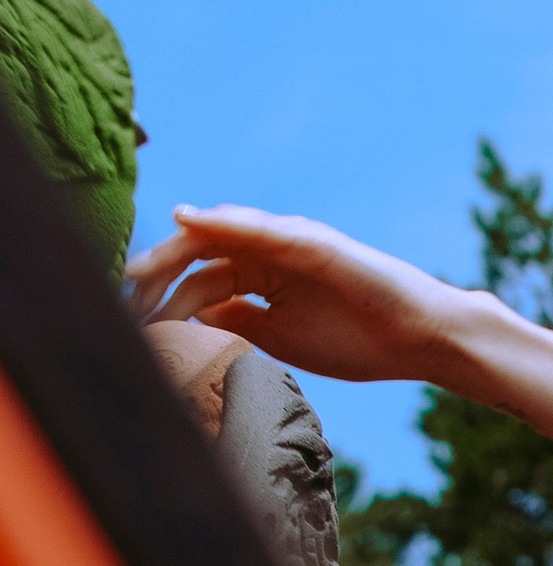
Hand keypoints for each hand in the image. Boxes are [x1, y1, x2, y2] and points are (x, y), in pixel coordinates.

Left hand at [126, 207, 478, 386]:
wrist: (419, 339)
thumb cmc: (361, 343)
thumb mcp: (283, 339)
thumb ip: (239, 322)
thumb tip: (193, 315)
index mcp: (264, 281)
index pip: (202, 281)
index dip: (164, 298)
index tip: (131, 321)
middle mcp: (270, 255)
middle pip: (201, 256)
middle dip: (159, 273)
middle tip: (121, 294)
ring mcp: (289, 245)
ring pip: (221, 237)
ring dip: (177, 249)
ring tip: (139, 267)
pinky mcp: (311, 241)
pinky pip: (259, 229)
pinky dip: (223, 223)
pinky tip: (189, 221)